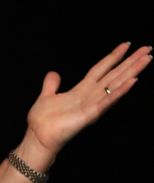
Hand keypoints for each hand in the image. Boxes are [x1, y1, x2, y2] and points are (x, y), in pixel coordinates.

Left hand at [26, 42, 151, 156]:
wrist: (38, 137)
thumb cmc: (43, 121)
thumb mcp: (47, 96)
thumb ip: (51, 85)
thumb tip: (54, 73)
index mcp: (82, 90)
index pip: (102, 69)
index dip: (114, 56)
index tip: (127, 45)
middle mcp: (91, 96)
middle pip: (115, 74)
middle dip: (131, 62)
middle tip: (147, 49)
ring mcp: (93, 104)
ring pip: (117, 84)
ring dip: (132, 71)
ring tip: (146, 59)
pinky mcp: (91, 114)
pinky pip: (108, 100)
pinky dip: (120, 91)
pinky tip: (133, 81)